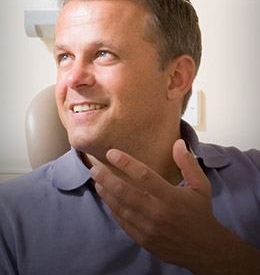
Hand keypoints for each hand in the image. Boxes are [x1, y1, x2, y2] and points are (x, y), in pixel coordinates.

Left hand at [89, 140, 259, 273]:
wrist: (205, 249)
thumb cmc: (201, 213)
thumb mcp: (201, 186)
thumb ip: (188, 163)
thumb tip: (178, 143)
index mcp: (170, 197)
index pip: (144, 176)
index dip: (126, 163)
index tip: (111, 153)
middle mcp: (157, 212)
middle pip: (125, 191)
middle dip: (106, 177)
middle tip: (94, 166)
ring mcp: (148, 228)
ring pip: (120, 207)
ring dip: (105, 192)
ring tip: (96, 180)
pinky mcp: (143, 239)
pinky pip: (122, 222)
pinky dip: (112, 209)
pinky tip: (106, 199)